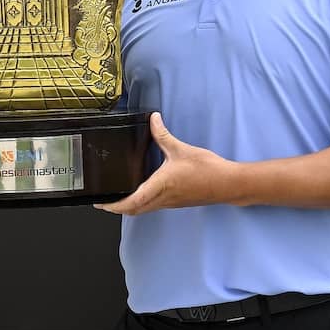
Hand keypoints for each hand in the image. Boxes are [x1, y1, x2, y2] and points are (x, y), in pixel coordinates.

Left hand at [95, 111, 241, 214]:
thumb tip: (153, 119)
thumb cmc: (207, 170)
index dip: (113, 205)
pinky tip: (142, 191)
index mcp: (159, 186)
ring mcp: (170, 202)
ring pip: (144, 209)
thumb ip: (162, 135)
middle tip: (104, 201)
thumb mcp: (180, 149)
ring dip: (130, 206)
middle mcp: (163, 198)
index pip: (131, 202)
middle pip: (134, 210)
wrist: (228, 184)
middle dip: (117, 207)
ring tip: (119, 197)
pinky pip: (154, 205)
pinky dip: (142, 202)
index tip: (101, 203)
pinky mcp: (177, 202)